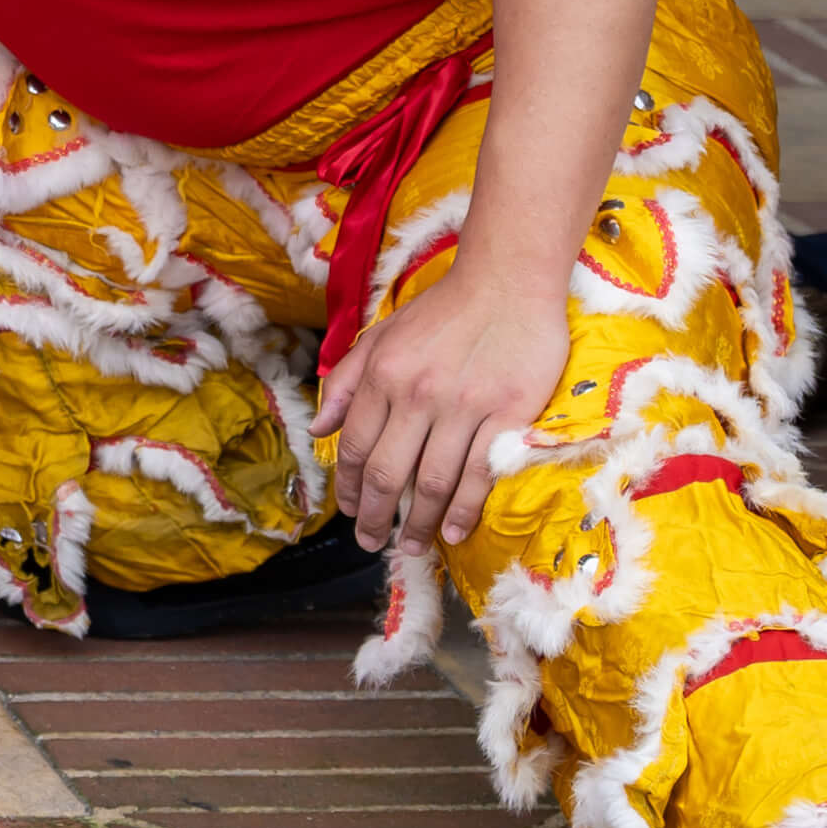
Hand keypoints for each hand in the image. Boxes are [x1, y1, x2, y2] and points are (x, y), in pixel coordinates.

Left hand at [313, 261, 565, 547]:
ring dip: (417, 522)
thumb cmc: (443, 310)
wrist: (507, 281)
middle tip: (369, 542)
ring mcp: (463, 407)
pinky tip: (453, 530)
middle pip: (386, 471)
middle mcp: (417, 394)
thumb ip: (347, 382)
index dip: (345, 485)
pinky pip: (479, 473)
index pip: (353, 444)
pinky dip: (462, 508)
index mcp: (383, 375)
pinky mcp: (508, 415)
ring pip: (431, 480)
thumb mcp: (381, 335)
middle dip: (372, 515)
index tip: (345, 511)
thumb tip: (319, 428)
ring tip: (411, 546)